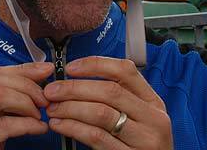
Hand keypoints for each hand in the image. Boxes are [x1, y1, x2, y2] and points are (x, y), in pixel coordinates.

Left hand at [44, 56, 172, 149]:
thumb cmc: (141, 145)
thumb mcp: (139, 117)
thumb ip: (118, 99)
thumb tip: (77, 81)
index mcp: (153, 102)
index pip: (125, 71)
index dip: (95, 65)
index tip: (72, 68)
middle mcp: (152, 118)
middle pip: (109, 91)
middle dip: (75, 88)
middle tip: (53, 91)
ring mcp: (143, 139)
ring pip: (101, 113)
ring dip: (70, 108)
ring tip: (53, 109)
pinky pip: (96, 137)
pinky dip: (73, 128)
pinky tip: (60, 125)